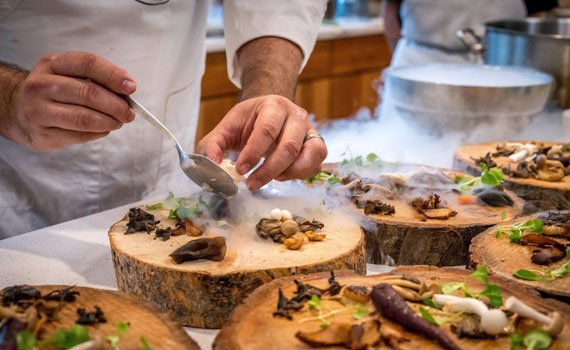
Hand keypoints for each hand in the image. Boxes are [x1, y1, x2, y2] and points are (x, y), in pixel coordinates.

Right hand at [6, 51, 135, 150]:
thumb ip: (96, 78)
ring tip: (119, 122)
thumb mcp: (69, 75)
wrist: (19, 111)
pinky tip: (103, 129)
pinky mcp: (43, 134)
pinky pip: (80, 135)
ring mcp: (38, 111)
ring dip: (109, 122)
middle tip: (129, 113)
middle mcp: (41, 85)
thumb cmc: (54, 91)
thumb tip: (127, 87)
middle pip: (88, 93)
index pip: (87, 63)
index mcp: (52, 64)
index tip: (131, 87)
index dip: (113, 75)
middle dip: (116, 105)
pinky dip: (98, 133)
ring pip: (84, 118)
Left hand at [197, 95, 326, 190]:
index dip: (253, 153)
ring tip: (271, 179)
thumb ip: (212, 146)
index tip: (240, 171)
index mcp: (273, 106)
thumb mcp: (226, 128)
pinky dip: (301, 175)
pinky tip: (282, 176)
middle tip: (251, 184)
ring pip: (310, 155)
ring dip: (289, 173)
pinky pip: (316, 164)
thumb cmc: (248, 122)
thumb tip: (209, 167)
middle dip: (269, 170)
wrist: (269, 113)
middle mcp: (296, 115)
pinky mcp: (316, 145)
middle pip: (289, 146)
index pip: (266, 130)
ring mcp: (310, 130)